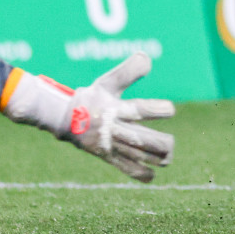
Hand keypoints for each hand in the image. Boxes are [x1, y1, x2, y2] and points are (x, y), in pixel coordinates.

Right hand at [3, 54, 175, 181]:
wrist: (63, 120)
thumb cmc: (91, 98)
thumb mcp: (107, 82)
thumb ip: (128, 71)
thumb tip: (148, 58)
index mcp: (114, 109)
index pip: (138, 109)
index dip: (156, 110)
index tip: (170, 110)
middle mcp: (113, 129)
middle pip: (141, 140)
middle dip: (160, 144)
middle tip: (170, 143)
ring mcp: (110, 145)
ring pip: (137, 156)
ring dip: (156, 158)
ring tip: (168, 157)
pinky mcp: (107, 156)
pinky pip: (125, 168)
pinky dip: (140, 173)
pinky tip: (152, 176)